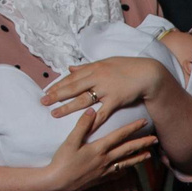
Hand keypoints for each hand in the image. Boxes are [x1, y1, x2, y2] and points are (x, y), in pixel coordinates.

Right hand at [40, 106, 154, 190]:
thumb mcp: (70, 141)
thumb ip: (82, 125)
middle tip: (155, 140)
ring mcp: (103, 172)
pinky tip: (128, 170)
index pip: (119, 136)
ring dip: (138, 158)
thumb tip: (93, 110)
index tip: (144, 122)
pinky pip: (116, 175)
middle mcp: (105, 160)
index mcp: (99, 149)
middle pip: (127, 150)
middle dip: (142, 144)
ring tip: (149, 155)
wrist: (56, 183)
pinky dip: (124, 171)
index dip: (132, 128)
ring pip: (125, 163)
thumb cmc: (62, 161)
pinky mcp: (99, 180)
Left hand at [44, 56, 167, 117]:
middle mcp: (98, 77)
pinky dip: (93, 121)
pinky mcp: (116, 99)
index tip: (46, 91)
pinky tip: (84, 127)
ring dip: (68, 107)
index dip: (58, 84)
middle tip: (43, 102)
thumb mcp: (105, 62)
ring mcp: (106, 89)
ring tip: (55, 114)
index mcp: (94, 68)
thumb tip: (69, 68)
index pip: (72, 77)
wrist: (147, 73)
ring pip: (83, 99)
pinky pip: (102, 112)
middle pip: (73, 87)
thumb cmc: (127, 68)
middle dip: (56, 95)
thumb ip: (86, 67)